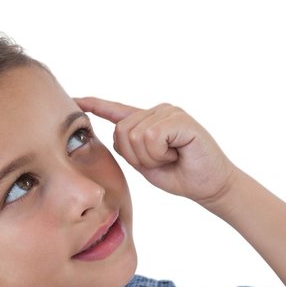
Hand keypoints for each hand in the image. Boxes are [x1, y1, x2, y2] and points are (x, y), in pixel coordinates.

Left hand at [75, 97, 235, 203]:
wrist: (209, 187)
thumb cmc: (179, 176)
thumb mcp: (146, 163)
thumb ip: (129, 148)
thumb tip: (113, 134)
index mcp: (148, 121)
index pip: (117, 110)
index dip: (96, 105)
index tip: (76, 100)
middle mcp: (158, 111)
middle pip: (121, 131)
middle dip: (136, 156)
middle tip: (162, 161)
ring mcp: (170, 112)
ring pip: (135, 135)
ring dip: (150, 157)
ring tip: (171, 157)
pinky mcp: (181, 119)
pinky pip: (152, 137)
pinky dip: (160, 153)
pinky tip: (177, 153)